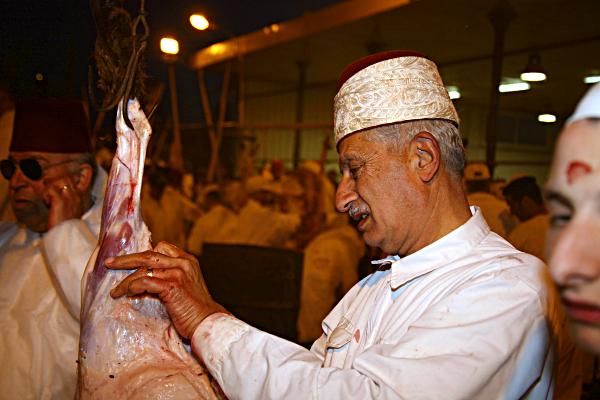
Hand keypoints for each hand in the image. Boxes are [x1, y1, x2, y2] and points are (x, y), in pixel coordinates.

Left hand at [43, 176, 84, 229]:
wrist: (65, 236)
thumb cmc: (63, 228)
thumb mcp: (67, 214)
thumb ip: (64, 203)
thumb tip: (53, 195)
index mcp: (78, 200)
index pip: (71, 182)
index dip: (59, 183)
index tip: (51, 191)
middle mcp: (75, 197)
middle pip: (65, 178)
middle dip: (53, 183)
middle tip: (48, 194)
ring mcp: (69, 198)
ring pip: (59, 180)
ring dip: (49, 188)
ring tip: (48, 200)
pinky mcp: (61, 201)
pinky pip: (51, 189)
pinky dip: (46, 195)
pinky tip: (48, 205)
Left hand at [106, 241, 227, 338]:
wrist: (207, 322)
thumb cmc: (194, 308)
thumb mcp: (185, 285)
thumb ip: (170, 275)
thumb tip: (145, 276)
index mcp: (187, 260)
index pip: (161, 247)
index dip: (143, 254)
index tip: (129, 261)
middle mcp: (183, 263)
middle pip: (148, 255)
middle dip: (126, 259)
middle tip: (110, 263)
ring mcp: (178, 274)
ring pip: (144, 270)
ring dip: (126, 280)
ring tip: (116, 291)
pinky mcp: (173, 287)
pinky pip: (146, 282)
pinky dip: (133, 287)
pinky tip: (128, 294)